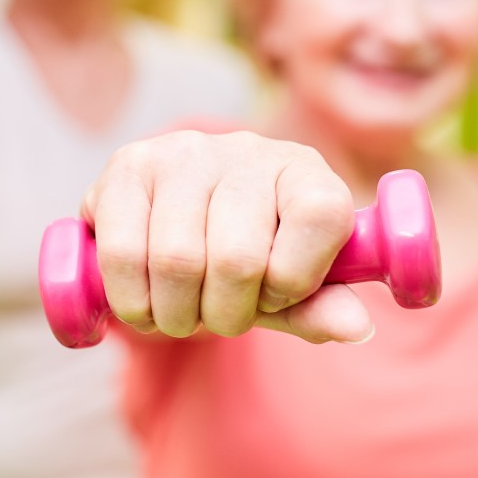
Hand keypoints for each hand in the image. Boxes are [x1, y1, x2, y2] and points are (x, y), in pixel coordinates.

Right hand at [81, 130, 374, 344]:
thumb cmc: (246, 257)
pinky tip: (144, 300)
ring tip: (179, 312)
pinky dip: (133, 302)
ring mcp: (182, 151)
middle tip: (217, 317)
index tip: (275, 294)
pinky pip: (122, 253)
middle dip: (224, 315)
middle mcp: (246, 150)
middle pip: (238, 258)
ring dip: (175, 315)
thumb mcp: (289, 288)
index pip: (320, 216)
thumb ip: (320, 307)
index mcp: (303, 171)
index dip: (294, 281)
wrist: (175, 221)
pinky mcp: (126, 166)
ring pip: (175, 261)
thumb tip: (355, 327)